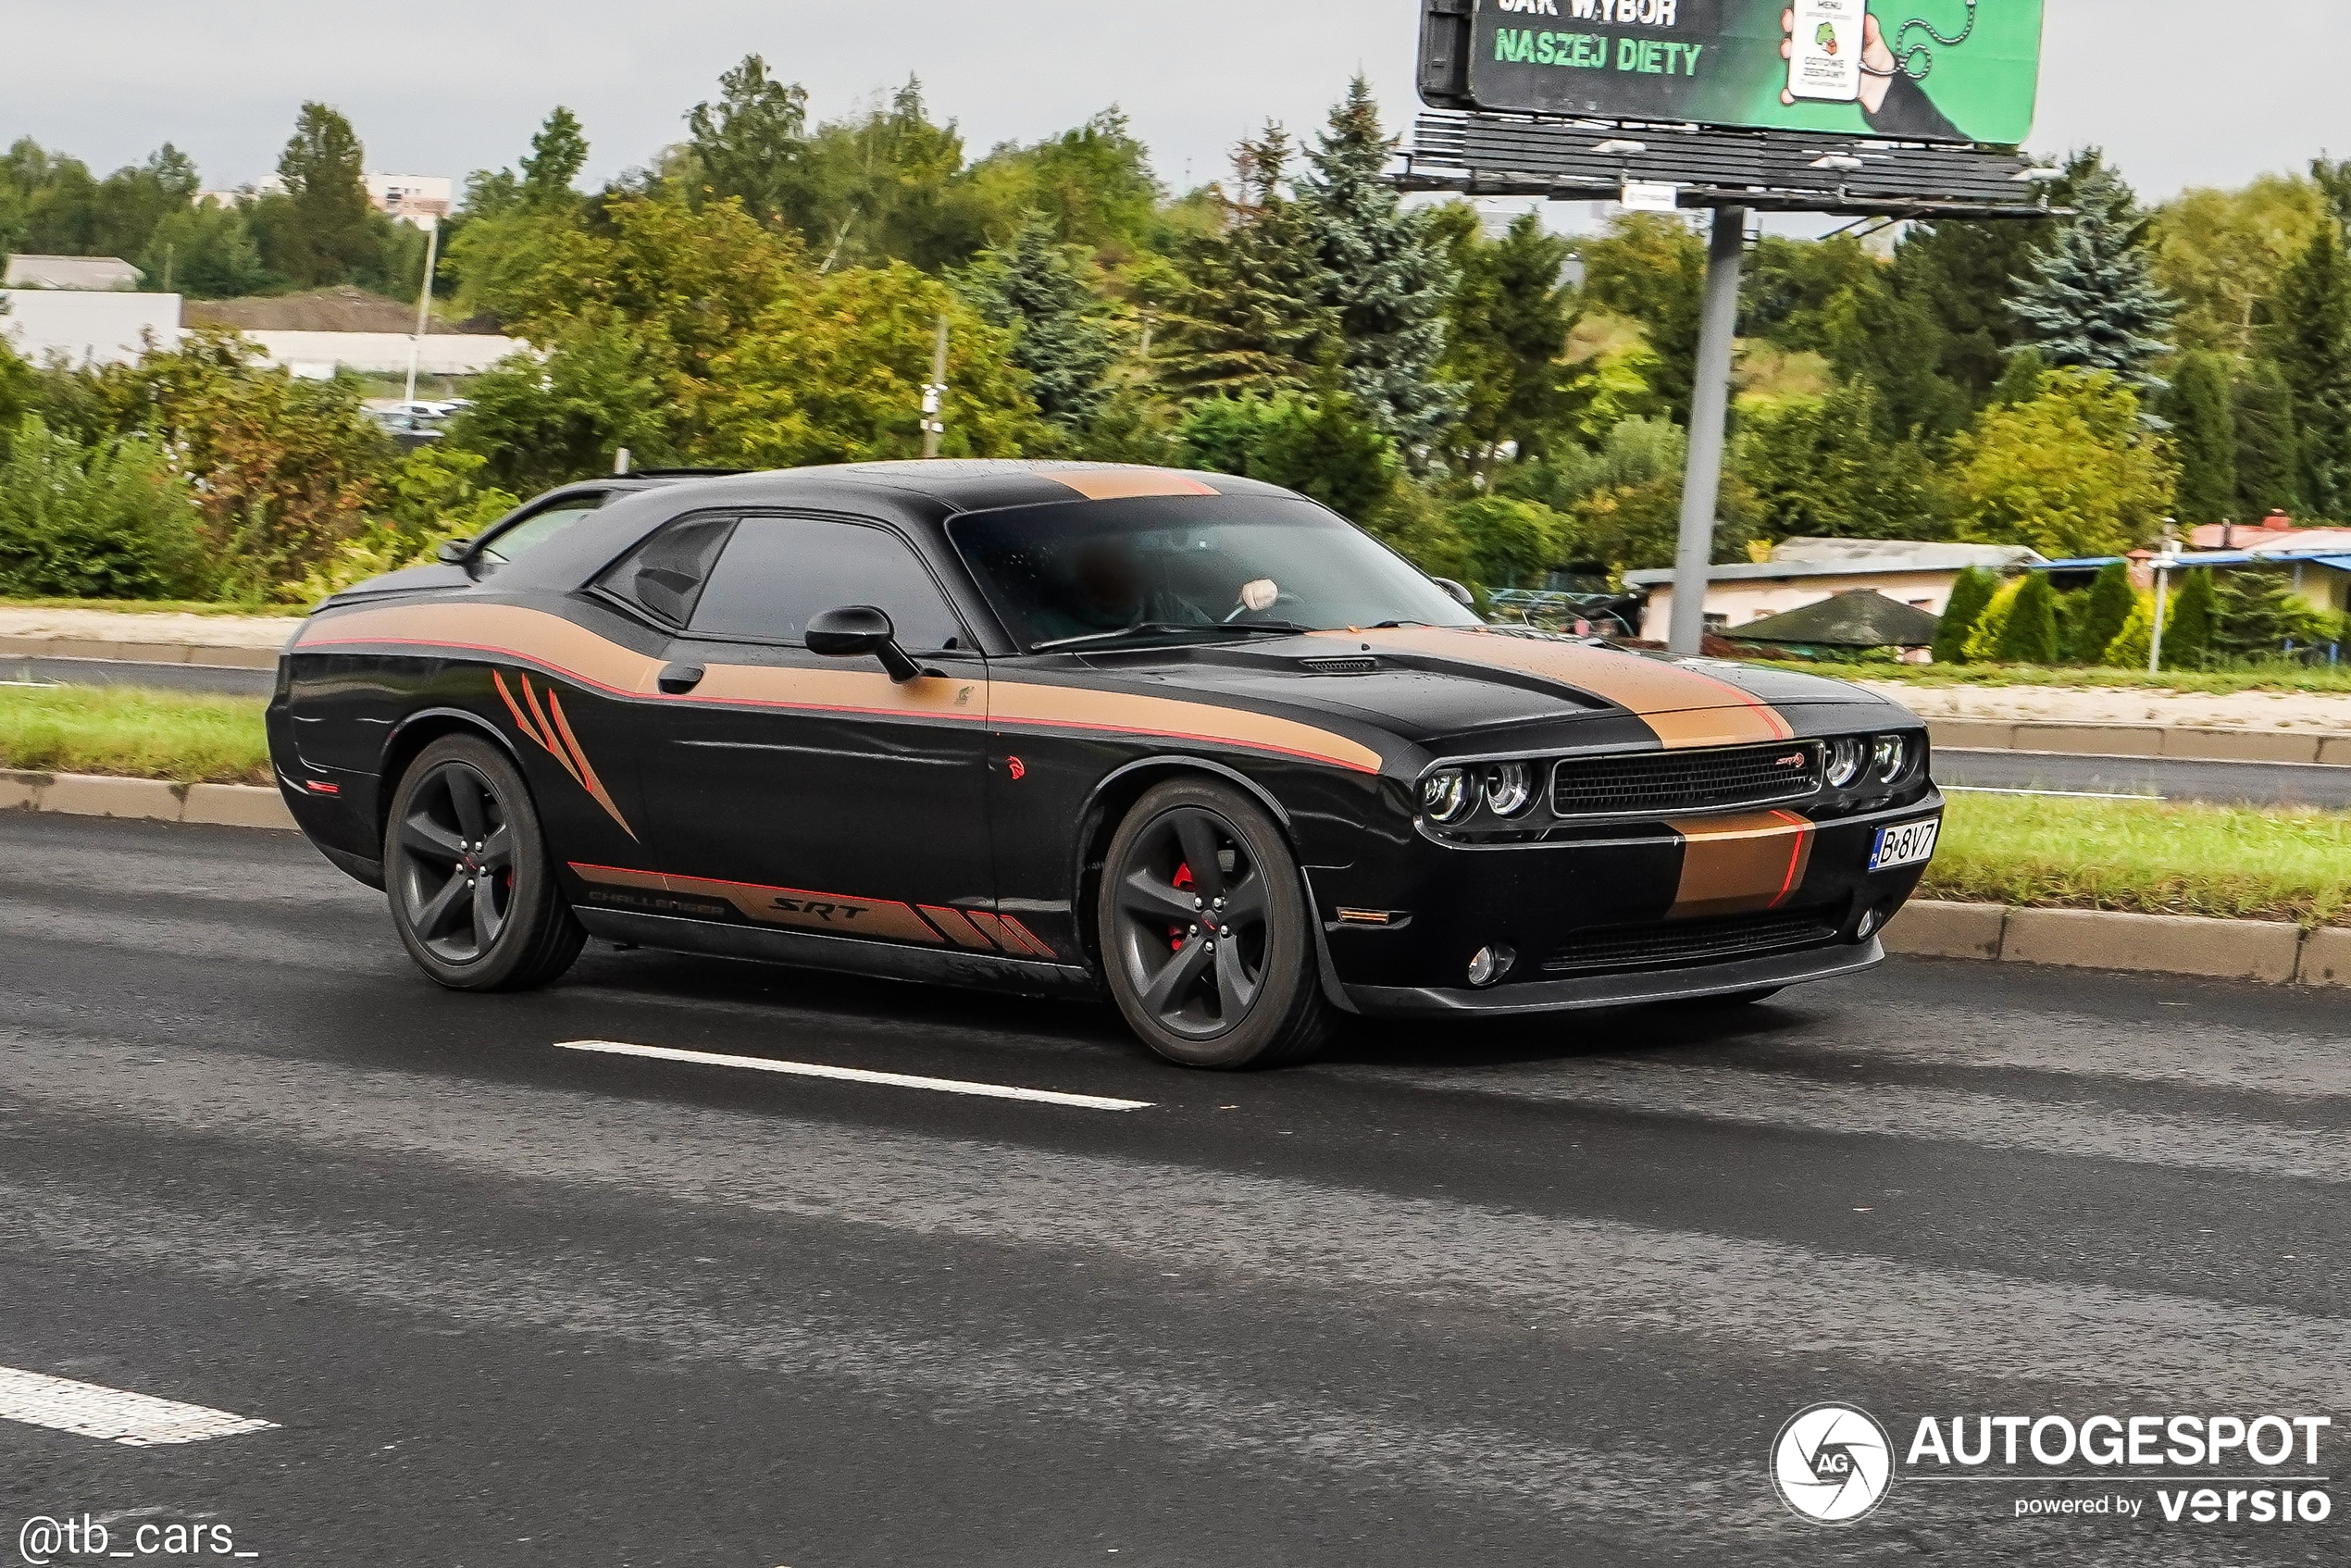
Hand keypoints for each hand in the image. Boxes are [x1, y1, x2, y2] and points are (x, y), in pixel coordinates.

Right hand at [1781, 8, 1896, 112]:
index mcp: (1833, 34)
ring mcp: (1814, 67)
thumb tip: (1868, 20)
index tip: (1799, 9)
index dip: (1804, 13)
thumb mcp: (1875, 45)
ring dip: (1788, 55)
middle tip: (1791, 25)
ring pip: (1795, 60)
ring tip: (1789, 52)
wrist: (1876, 89)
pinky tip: (1790, 91)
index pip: (1815, 20)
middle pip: (1799, 37)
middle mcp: (1820, 49)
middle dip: (1792, 27)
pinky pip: (1798, 88)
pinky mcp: (1813, 85)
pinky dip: (1790, 91)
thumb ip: (1871, 33)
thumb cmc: (1873, 62)